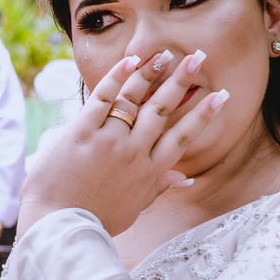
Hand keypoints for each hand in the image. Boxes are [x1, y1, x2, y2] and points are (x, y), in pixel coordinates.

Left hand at [18, 50, 226, 236]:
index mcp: (149, 172)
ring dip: (152, 73)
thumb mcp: (133, 209)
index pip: (183, 136)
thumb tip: (185, 179)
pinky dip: (116, 78)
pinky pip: (102, 98)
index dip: (203, 114)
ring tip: (165, 54)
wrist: (58, 225)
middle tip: (198, 57)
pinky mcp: (82, 132)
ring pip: (135, 99)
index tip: (221, 95)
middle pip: (163, 109)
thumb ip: (158, 188)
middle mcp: (134, 152)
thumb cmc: (95, 219)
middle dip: (182, 81)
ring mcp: (108, 140)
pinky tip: (130, 61)